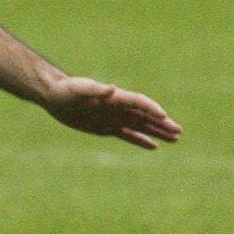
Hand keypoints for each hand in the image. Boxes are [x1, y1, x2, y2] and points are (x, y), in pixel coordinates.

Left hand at [38, 75, 182, 149]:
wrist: (54, 97)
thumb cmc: (65, 90)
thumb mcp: (77, 89)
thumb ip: (94, 89)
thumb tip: (111, 88)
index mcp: (113, 97)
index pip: (138, 102)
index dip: (150, 108)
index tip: (163, 116)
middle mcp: (117, 108)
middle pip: (145, 116)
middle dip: (162, 123)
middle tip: (179, 131)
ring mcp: (114, 118)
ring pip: (141, 126)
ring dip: (157, 132)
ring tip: (175, 138)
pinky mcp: (106, 128)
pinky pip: (128, 135)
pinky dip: (141, 140)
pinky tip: (154, 146)